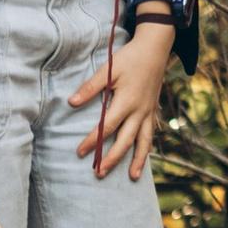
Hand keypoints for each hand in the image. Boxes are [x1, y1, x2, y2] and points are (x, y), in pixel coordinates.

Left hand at [68, 19, 173, 180]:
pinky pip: (150, 134)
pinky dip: (146, 148)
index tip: (80, 153)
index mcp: (127, 101)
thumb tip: (72, 102)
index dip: (92, 141)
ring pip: (143, 142)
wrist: (155, 49)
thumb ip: (91, 88)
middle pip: (125, 140)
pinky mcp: (153, 111)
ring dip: (137, 160)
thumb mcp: (108, 69)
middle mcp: (139, 111)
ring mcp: (148, 113)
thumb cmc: (129, 58)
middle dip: (112, 158)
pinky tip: (142, 159)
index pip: (106, 127)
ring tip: (131, 178)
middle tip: (99, 173)